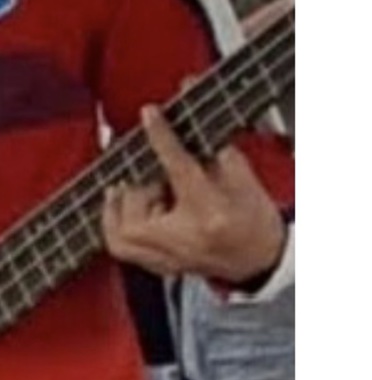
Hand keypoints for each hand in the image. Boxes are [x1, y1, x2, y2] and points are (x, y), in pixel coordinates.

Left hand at [101, 105, 285, 283]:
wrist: (264, 258)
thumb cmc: (255, 220)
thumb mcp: (241, 176)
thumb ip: (210, 144)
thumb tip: (187, 113)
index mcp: (211, 212)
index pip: (178, 167)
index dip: (161, 136)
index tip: (150, 115)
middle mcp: (187, 239)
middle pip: (139, 206)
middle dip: (141, 181)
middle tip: (152, 170)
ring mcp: (172, 257)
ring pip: (122, 231)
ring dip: (125, 202)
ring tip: (142, 188)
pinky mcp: (161, 265)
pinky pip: (121, 247)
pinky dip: (114, 223)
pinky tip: (120, 203)